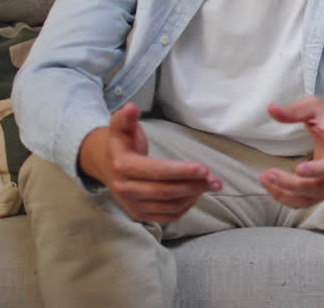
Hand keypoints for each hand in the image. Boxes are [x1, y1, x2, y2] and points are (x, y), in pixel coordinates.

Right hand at [78, 103, 220, 223]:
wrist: (108, 167)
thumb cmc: (122, 144)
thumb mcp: (121, 127)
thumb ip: (126, 118)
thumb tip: (131, 107)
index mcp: (123, 166)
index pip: (156, 171)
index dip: (181, 171)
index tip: (204, 168)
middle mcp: (125, 189)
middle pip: (165, 191)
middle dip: (193, 185)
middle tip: (215, 180)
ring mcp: (132, 205)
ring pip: (169, 206)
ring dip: (193, 196)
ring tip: (211, 185)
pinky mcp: (140, 215)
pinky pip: (167, 216)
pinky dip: (185, 207)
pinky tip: (196, 194)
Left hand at [260, 97, 323, 208]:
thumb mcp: (317, 108)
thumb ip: (295, 110)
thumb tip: (271, 109)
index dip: (317, 170)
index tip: (298, 168)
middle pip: (317, 187)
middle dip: (291, 184)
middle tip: (269, 174)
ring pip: (308, 199)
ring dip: (284, 193)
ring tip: (265, 179)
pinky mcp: (320, 191)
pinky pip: (303, 201)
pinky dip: (285, 198)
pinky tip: (271, 187)